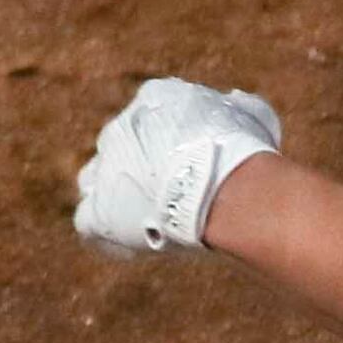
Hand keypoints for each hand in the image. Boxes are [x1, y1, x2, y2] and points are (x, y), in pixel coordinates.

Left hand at [73, 78, 282, 259]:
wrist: (225, 187)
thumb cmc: (245, 153)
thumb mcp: (253, 118)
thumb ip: (238, 108)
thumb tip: (233, 101)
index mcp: (155, 98)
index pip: (152, 117)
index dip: (167, 143)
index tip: (187, 162)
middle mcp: (121, 128)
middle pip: (122, 147)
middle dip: (142, 169)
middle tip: (173, 194)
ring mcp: (105, 169)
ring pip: (96, 181)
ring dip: (116, 196)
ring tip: (147, 218)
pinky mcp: (100, 210)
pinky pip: (89, 222)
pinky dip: (107, 233)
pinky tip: (133, 243)